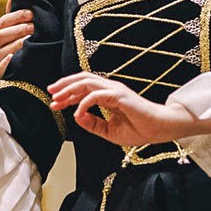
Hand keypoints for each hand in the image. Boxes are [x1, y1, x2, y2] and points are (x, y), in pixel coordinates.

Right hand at [0, 1, 32, 82]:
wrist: (23, 86)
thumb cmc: (25, 57)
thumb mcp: (22, 38)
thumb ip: (19, 22)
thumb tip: (17, 0)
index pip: (1, 23)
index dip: (15, 16)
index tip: (31, 13)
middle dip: (16, 29)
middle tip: (33, 26)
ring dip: (14, 44)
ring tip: (28, 40)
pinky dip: (4, 64)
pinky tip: (13, 58)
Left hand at [47, 72, 201, 146]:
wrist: (159, 130)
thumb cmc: (140, 129)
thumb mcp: (109, 131)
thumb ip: (93, 124)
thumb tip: (76, 117)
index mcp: (108, 95)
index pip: (83, 89)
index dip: (67, 94)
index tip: (55, 103)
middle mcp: (110, 89)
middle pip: (82, 79)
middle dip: (64, 86)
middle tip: (51, 94)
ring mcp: (115, 90)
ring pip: (86, 82)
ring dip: (69, 89)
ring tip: (58, 98)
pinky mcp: (119, 96)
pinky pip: (96, 96)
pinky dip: (83, 103)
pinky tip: (77, 114)